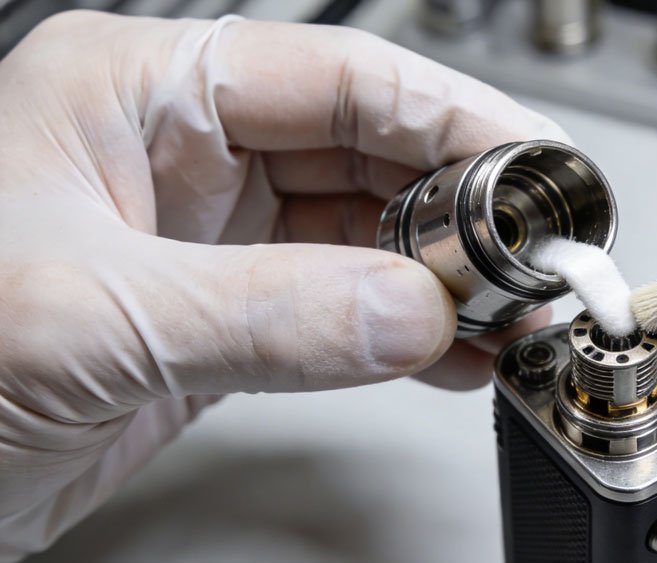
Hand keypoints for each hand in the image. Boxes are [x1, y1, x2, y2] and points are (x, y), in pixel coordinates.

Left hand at [0, 11, 565, 562]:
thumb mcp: (88, 319)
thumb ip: (263, 314)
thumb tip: (407, 314)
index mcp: (139, 93)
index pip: (339, 79)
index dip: (452, 121)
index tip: (533, 170)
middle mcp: (183, 155)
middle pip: (367, 156)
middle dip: (461, 211)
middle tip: (536, 261)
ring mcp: (210, 241)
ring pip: (364, 239)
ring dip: (445, 281)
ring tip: (515, 316)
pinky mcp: (223, 322)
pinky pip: (340, 313)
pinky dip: (406, 338)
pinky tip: (458, 357)